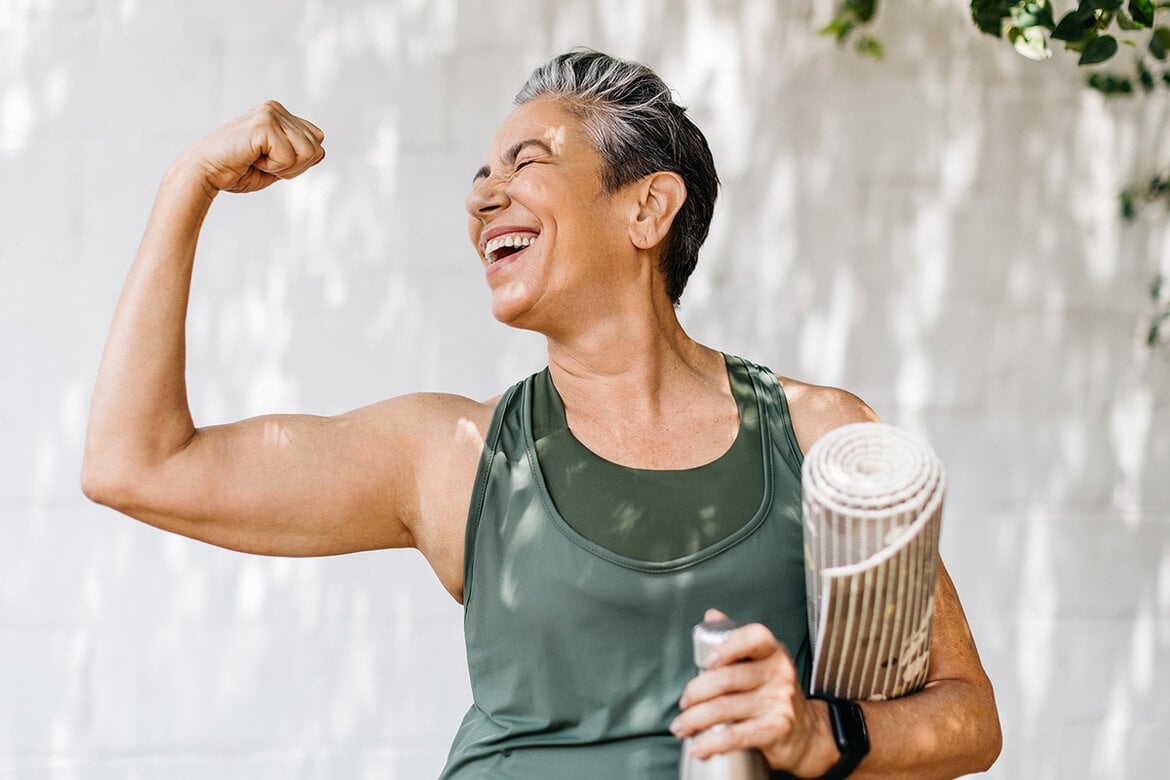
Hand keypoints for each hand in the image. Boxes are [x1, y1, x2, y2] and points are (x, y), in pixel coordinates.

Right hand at [178, 100, 325, 195]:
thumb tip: (321, 151)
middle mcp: (276, 109)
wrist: (204, 173)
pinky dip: (273, 167)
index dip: (300, 162)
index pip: (317, 140)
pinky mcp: (264, 123)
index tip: (272, 163)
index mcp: (279, 115)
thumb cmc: (235, 171)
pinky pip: (290, 157)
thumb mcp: (276, 164)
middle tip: (263, 163)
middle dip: (295, 167)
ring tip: (258, 160)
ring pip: (309, 152)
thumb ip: (298, 156)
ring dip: (285, 168)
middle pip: (317, 147)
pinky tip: (251, 159)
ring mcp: (271, 113)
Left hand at [670, 609, 836, 776]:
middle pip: (727, 678)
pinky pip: (737, 735)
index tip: (707, 661)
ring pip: (724, 708)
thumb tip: (711, 615)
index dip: (729, 646)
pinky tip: (698, 747)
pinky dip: (711, 743)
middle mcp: (779, 674)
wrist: (809, 735)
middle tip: (684, 702)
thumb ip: (736, 639)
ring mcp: (779, 702)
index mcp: (773, 652)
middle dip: (695, 692)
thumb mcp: (761, 662)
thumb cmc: (775, 694)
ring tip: (681, 726)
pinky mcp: (776, 729)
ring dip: (694, 719)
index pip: (754, 637)